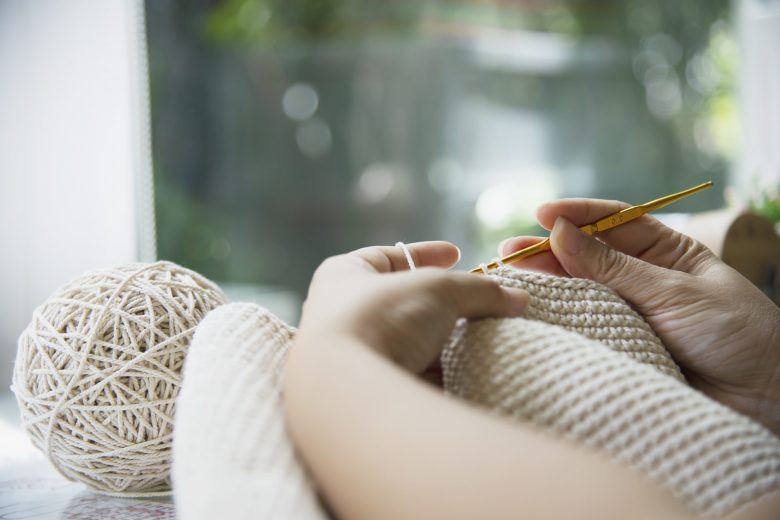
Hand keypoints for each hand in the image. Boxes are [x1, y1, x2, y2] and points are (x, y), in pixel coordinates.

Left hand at [298, 241, 527, 373]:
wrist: (348, 394)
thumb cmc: (383, 320)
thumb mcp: (440, 290)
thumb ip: (480, 290)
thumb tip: (517, 299)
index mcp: (343, 276)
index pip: (389, 256)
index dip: (425, 254)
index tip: (457, 255)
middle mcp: (340, 315)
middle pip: (403, 303)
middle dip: (442, 307)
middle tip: (477, 307)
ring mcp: (350, 358)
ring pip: (407, 344)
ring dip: (441, 346)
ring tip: (477, 344)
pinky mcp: (365, 394)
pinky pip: (407, 379)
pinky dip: (435, 377)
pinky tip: (461, 377)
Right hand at [500, 199, 779, 434]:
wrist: (762, 398)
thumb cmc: (734, 333)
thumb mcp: (673, 291)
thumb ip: (614, 266)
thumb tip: (560, 232)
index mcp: (665, 253)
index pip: (614, 222)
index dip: (577, 214)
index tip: (542, 213)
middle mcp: (642, 279)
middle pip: (587, 256)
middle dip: (548, 250)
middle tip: (509, 251)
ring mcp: (629, 312)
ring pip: (580, 290)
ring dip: (546, 282)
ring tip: (511, 275)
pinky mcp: (620, 345)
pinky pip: (583, 325)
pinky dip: (557, 316)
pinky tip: (531, 308)